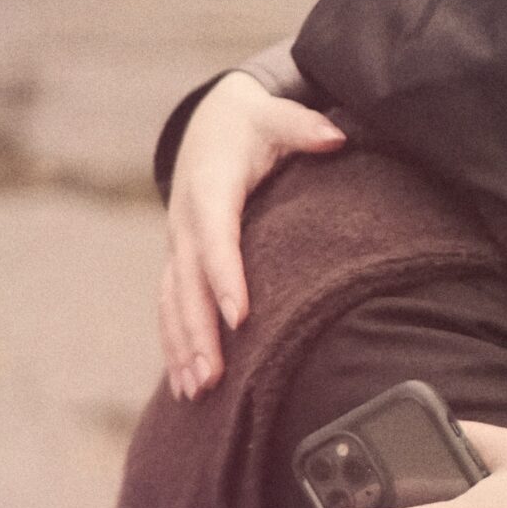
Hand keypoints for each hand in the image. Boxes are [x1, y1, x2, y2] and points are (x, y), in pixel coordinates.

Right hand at [160, 72, 346, 396]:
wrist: (211, 122)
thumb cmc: (253, 124)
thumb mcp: (276, 116)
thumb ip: (305, 127)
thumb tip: (335, 137)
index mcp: (211, 188)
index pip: (216, 236)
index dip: (225, 276)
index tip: (240, 315)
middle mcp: (187, 220)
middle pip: (189, 283)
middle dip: (199, 332)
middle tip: (215, 377)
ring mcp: (178, 243)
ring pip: (174, 302)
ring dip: (183, 347)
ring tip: (199, 391)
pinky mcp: (179, 260)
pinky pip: (171, 306)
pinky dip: (174, 344)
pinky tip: (185, 384)